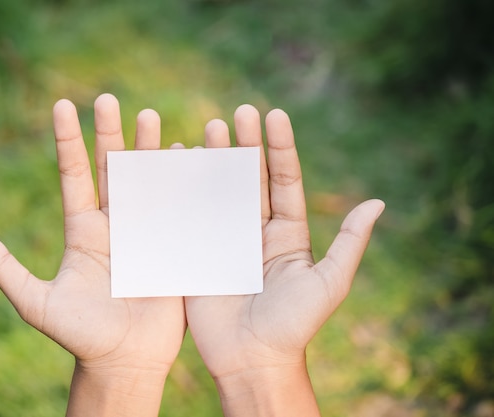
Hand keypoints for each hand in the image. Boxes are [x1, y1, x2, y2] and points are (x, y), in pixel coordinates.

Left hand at [0, 94, 185, 416]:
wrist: (123, 361)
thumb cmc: (78, 336)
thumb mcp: (36, 302)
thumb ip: (5, 268)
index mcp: (83, 230)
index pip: (74, 175)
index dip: (68, 141)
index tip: (62, 105)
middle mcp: (114, 224)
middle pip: (112, 169)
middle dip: (110, 133)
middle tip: (109, 98)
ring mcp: (145, 232)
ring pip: (147, 181)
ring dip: (149, 149)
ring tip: (149, 116)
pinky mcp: (171, 245)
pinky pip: (178, 207)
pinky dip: (183, 180)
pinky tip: (188, 153)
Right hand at [185, 105, 384, 416]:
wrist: (253, 361)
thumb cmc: (294, 327)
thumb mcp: (329, 283)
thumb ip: (350, 243)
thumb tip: (378, 202)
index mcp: (287, 233)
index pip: (284, 180)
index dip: (280, 147)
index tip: (274, 114)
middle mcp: (255, 231)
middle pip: (250, 179)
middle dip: (244, 145)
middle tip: (238, 113)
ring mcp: (224, 240)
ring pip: (218, 191)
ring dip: (214, 160)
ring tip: (208, 129)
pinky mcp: (199, 254)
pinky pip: (191, 216)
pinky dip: (183, 189)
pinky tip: (176, 163)